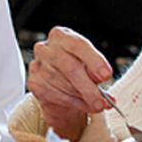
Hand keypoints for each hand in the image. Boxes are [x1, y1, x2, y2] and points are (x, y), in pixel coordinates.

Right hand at [27, 26, 113, 141]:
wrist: (58, 86)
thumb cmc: (75, 70)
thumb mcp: (88, 64)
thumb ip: (94, 69)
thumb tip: (101, 77)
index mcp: (61, 36)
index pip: (78, 45)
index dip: (94, 60)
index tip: (106, 75)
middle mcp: (45, 48)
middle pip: (70, 67)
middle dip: (89, 87)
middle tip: (102, 101)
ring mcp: (37, 65)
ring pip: (64, 85)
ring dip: (84, 98)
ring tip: (97, 104)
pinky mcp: (34, 83)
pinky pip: (57, 96)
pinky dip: (75, 103)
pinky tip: (84, 105)